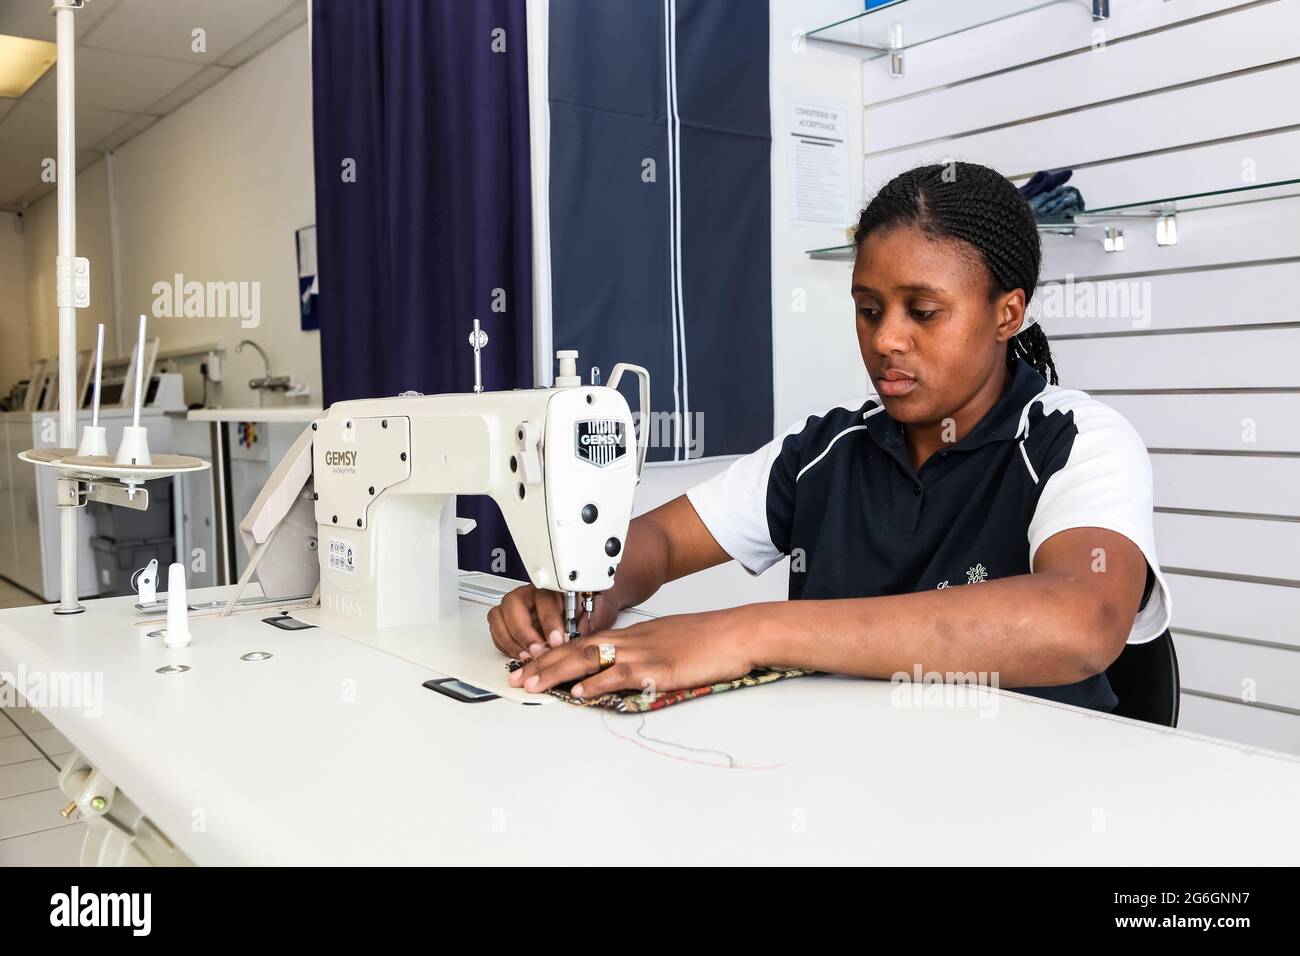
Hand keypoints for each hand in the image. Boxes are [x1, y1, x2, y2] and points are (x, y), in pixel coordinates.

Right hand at [486, 585, 618, 661]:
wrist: (587, 606)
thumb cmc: (589, 607)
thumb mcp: (596, 613)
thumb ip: (586, 623)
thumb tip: (577, 637)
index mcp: (553, 587)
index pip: (544, 598)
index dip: (548, 621)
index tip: (556, 640)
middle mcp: (530, 593)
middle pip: (513, 604)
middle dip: (523, 631)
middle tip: (537, 650)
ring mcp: (517, 606)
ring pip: (499, 615)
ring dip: (510, 639)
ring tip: (527, 656)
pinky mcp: (508, 621)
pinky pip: (496, 630)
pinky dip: (504, 644)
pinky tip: (520, 654)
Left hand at [507, 607, 760, 698]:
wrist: (736, 632)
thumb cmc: (708, 637)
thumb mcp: (668, 640)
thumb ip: (643, 652)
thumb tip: (623, 669)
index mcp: (633, 634)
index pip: (582, 641)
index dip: (552, 654)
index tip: (530, 665)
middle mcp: (631, 640)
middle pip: (576, 649)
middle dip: (542, 664)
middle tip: (517, 678)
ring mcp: (643, 653)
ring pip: (589, 659)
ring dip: (557, 673)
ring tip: (533, 685)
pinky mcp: (657, 669)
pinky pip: (620, 675)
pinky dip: (596, 684)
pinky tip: (580, 692)